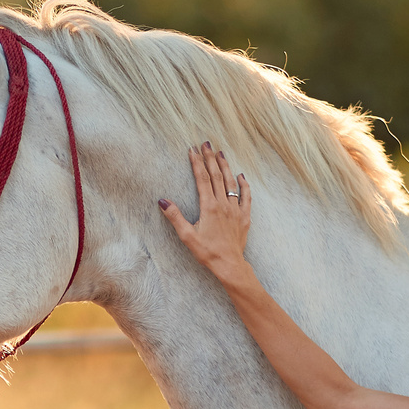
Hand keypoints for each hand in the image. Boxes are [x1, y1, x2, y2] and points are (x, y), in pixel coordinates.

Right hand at [159, 142, 251, 281]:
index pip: (202, 178)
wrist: (230, 264)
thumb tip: (163, 201)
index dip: (196, 162)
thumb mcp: (187, 236)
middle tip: (206, 143)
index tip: (192, 149)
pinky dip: (244, 184)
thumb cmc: (207, 252)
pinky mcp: (244, 216)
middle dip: (210, 158)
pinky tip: (241, 175)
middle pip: (216, 175)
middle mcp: (223, 204)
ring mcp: (235, 209)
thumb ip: (175, 217)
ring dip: (225, 166)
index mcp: (209, 206)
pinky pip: (246, 196)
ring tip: (220, 153)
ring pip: (230, 182)